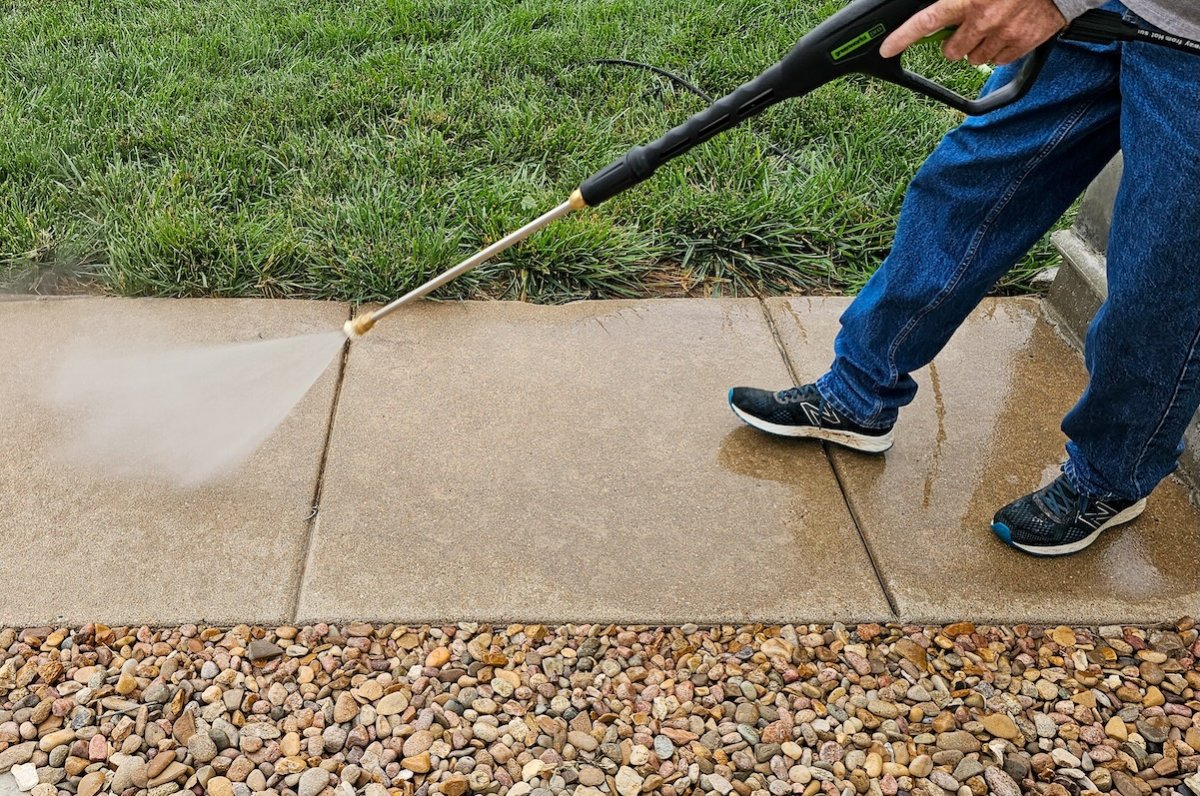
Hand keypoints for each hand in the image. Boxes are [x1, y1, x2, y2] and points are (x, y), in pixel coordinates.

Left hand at [879, 0, 1066, 65]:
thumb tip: (937, 8)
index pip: (924, 23)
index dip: (901, 38)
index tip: (886, 49)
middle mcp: (982, 20)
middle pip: (950, 52)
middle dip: (954, 43)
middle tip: (966, 28)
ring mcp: (1002, 36)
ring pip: (973, 58)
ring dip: (977, 46)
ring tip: (991, 26)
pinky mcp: (1021, 45)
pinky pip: (997, 60)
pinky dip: (998, 50)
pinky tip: (1006, 32)